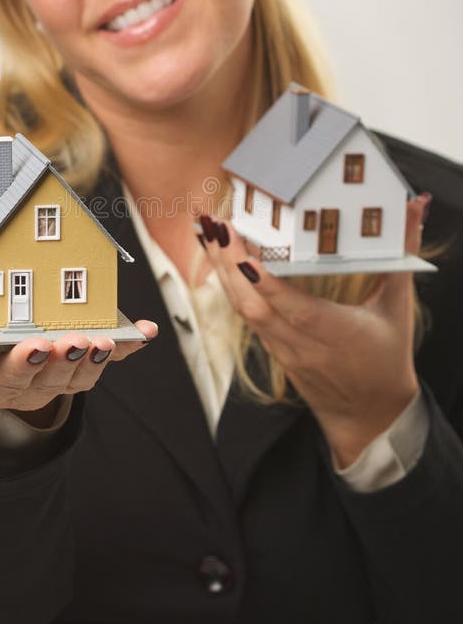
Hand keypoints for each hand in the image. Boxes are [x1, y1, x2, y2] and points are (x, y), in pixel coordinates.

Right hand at [0, 313, 157, 416]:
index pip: (7, 376)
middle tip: (76, 343)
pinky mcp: (81, 365)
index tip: (33, 346)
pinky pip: (108, 360)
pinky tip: (146, 332)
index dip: (22, 364)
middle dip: (65, 360)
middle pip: (51, 377)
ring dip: (96, 360)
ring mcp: (58, 377)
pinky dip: (129, 348)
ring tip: (106, 341)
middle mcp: (30, 384)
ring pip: (81, 375)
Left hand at [199, 197, 429, 465]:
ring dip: (222, 270)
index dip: (268, 285)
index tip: (245, 257)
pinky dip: (230, 285)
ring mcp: (283, 349)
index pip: (295, 310)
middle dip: (230, 265)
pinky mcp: (272, 349)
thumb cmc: (386, 359)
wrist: (368, 415)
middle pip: (256, 306)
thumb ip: (401, 255)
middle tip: (216, 226)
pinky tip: (219, 258)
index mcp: (337, 334)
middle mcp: (303, 344)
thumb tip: (415, 208)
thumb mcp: (399, 308)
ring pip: (244, 310)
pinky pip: (246, 315)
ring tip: (207, 232)